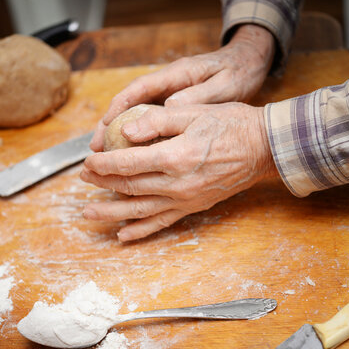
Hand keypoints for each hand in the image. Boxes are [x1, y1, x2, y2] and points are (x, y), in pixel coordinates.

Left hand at [80, 103, 278, 241]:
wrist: (263, 148)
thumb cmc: (231, 125)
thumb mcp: (194, 112)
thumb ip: (157, 121)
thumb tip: (125, 132)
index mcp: (175, 156)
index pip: (128, 163)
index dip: (104, 163)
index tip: (88, 161)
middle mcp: (177, 183)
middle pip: (129, 187)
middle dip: (103, 183)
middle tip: (84, 179)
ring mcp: (186, 199)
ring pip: (140, 210)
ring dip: (112, 212)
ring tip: (89, 214)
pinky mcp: (194, 206)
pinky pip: (163, 223)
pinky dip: (141, 231)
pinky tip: (124, 236)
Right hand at [89, 24, 275, 151]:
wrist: (250, 66)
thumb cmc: (238, 72)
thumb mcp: (223, 84)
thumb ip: (197, 94)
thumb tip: (170, 105)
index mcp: (176, 74)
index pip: (138, 89)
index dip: (118, 108)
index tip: (105, 127)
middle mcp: (168, 85)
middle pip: (130, 106)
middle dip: (110, 127)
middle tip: (95, 150)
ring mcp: (170, 96)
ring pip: (138, 118)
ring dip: (121, 138)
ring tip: (106, 161)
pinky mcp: (176, 108)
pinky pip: (152, 125)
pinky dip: (139, 141)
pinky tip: (133, 160)